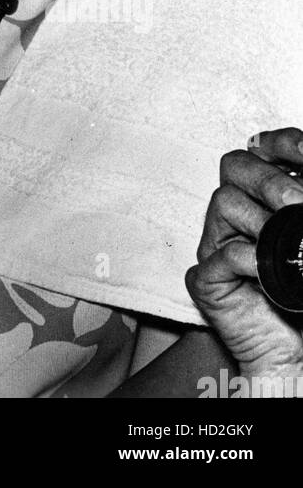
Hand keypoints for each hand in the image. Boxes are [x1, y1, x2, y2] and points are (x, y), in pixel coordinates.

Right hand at [186, 129, 302, 384]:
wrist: (295, 356)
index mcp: (264, 197)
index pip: (263, 150)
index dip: (283, 143)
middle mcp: (237, 214)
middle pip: (235, 165)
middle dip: (270, 179)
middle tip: (298, 203)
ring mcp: (218, 242)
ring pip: (223, 202)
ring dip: (261, 219)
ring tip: (288, 244)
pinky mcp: (206, 279)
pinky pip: (220, 254)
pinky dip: (248, 258)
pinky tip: (270, 272)